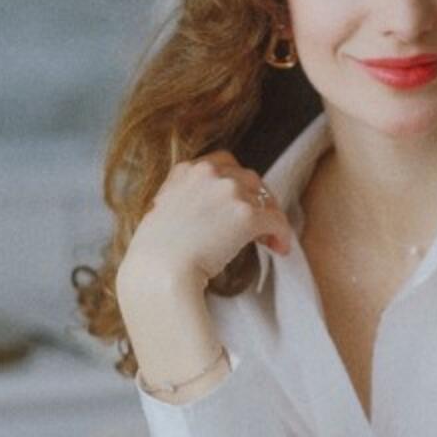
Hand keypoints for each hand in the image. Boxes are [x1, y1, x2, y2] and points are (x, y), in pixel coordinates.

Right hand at [123, 150, 291, 282]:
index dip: (238, 183)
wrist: (159, 274)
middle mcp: (210, 173)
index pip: (224, 163)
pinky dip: (282, 235)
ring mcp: (230, 191)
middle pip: (250, 179)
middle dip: (258, 200)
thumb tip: (208, 209)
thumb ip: (185, 197)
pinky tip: (280, 248)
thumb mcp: (162, 210)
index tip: (240, 201)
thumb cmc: (154, 254)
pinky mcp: (247, 215)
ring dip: (270, 219)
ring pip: (266, 200)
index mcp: (187, 169)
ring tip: (269, 240)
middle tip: (259, 223)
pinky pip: (277, 221)